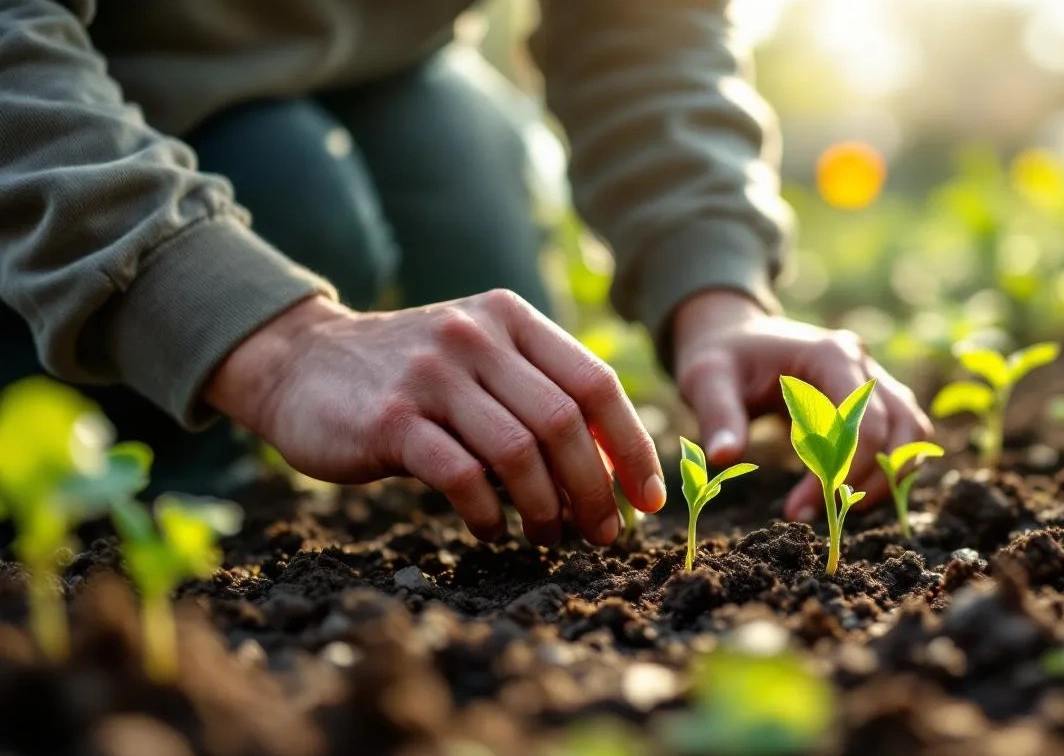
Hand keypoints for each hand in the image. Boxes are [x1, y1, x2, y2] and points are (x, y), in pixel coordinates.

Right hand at [204, 291, 665, 545]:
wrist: (300, 364)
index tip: (646, 499)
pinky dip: (488, 514)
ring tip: (545, 537)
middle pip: (564, 423)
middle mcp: (477, 336)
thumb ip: (538, 394)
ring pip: (519, 453)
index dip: (631, 447)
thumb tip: (611, 470)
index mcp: (511, 318)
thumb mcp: (480, 361)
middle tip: (599, 534)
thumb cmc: (410, 378)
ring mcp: (432, 375)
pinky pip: (462, 477)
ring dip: (544, 508)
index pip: (596, 383)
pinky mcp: (391, 420)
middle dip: (593, 491)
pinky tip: (491, 530)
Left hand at [671, 290, 931, 521]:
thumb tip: (723, 457)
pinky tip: (843, 493)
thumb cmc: (722, 358)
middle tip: (819, 515)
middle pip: (897, 431)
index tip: (798, 510)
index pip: (862, 422)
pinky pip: (901, 439)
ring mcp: (875, 381)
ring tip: (837, 509)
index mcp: (830, 354)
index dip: (840, 472)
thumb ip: (718, 417)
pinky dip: (885, 471)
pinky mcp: (874, 401)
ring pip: (910, 436)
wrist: (735, 340)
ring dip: (884, 479)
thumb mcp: (707, 380)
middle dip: (862, 482)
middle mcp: (863, 365)